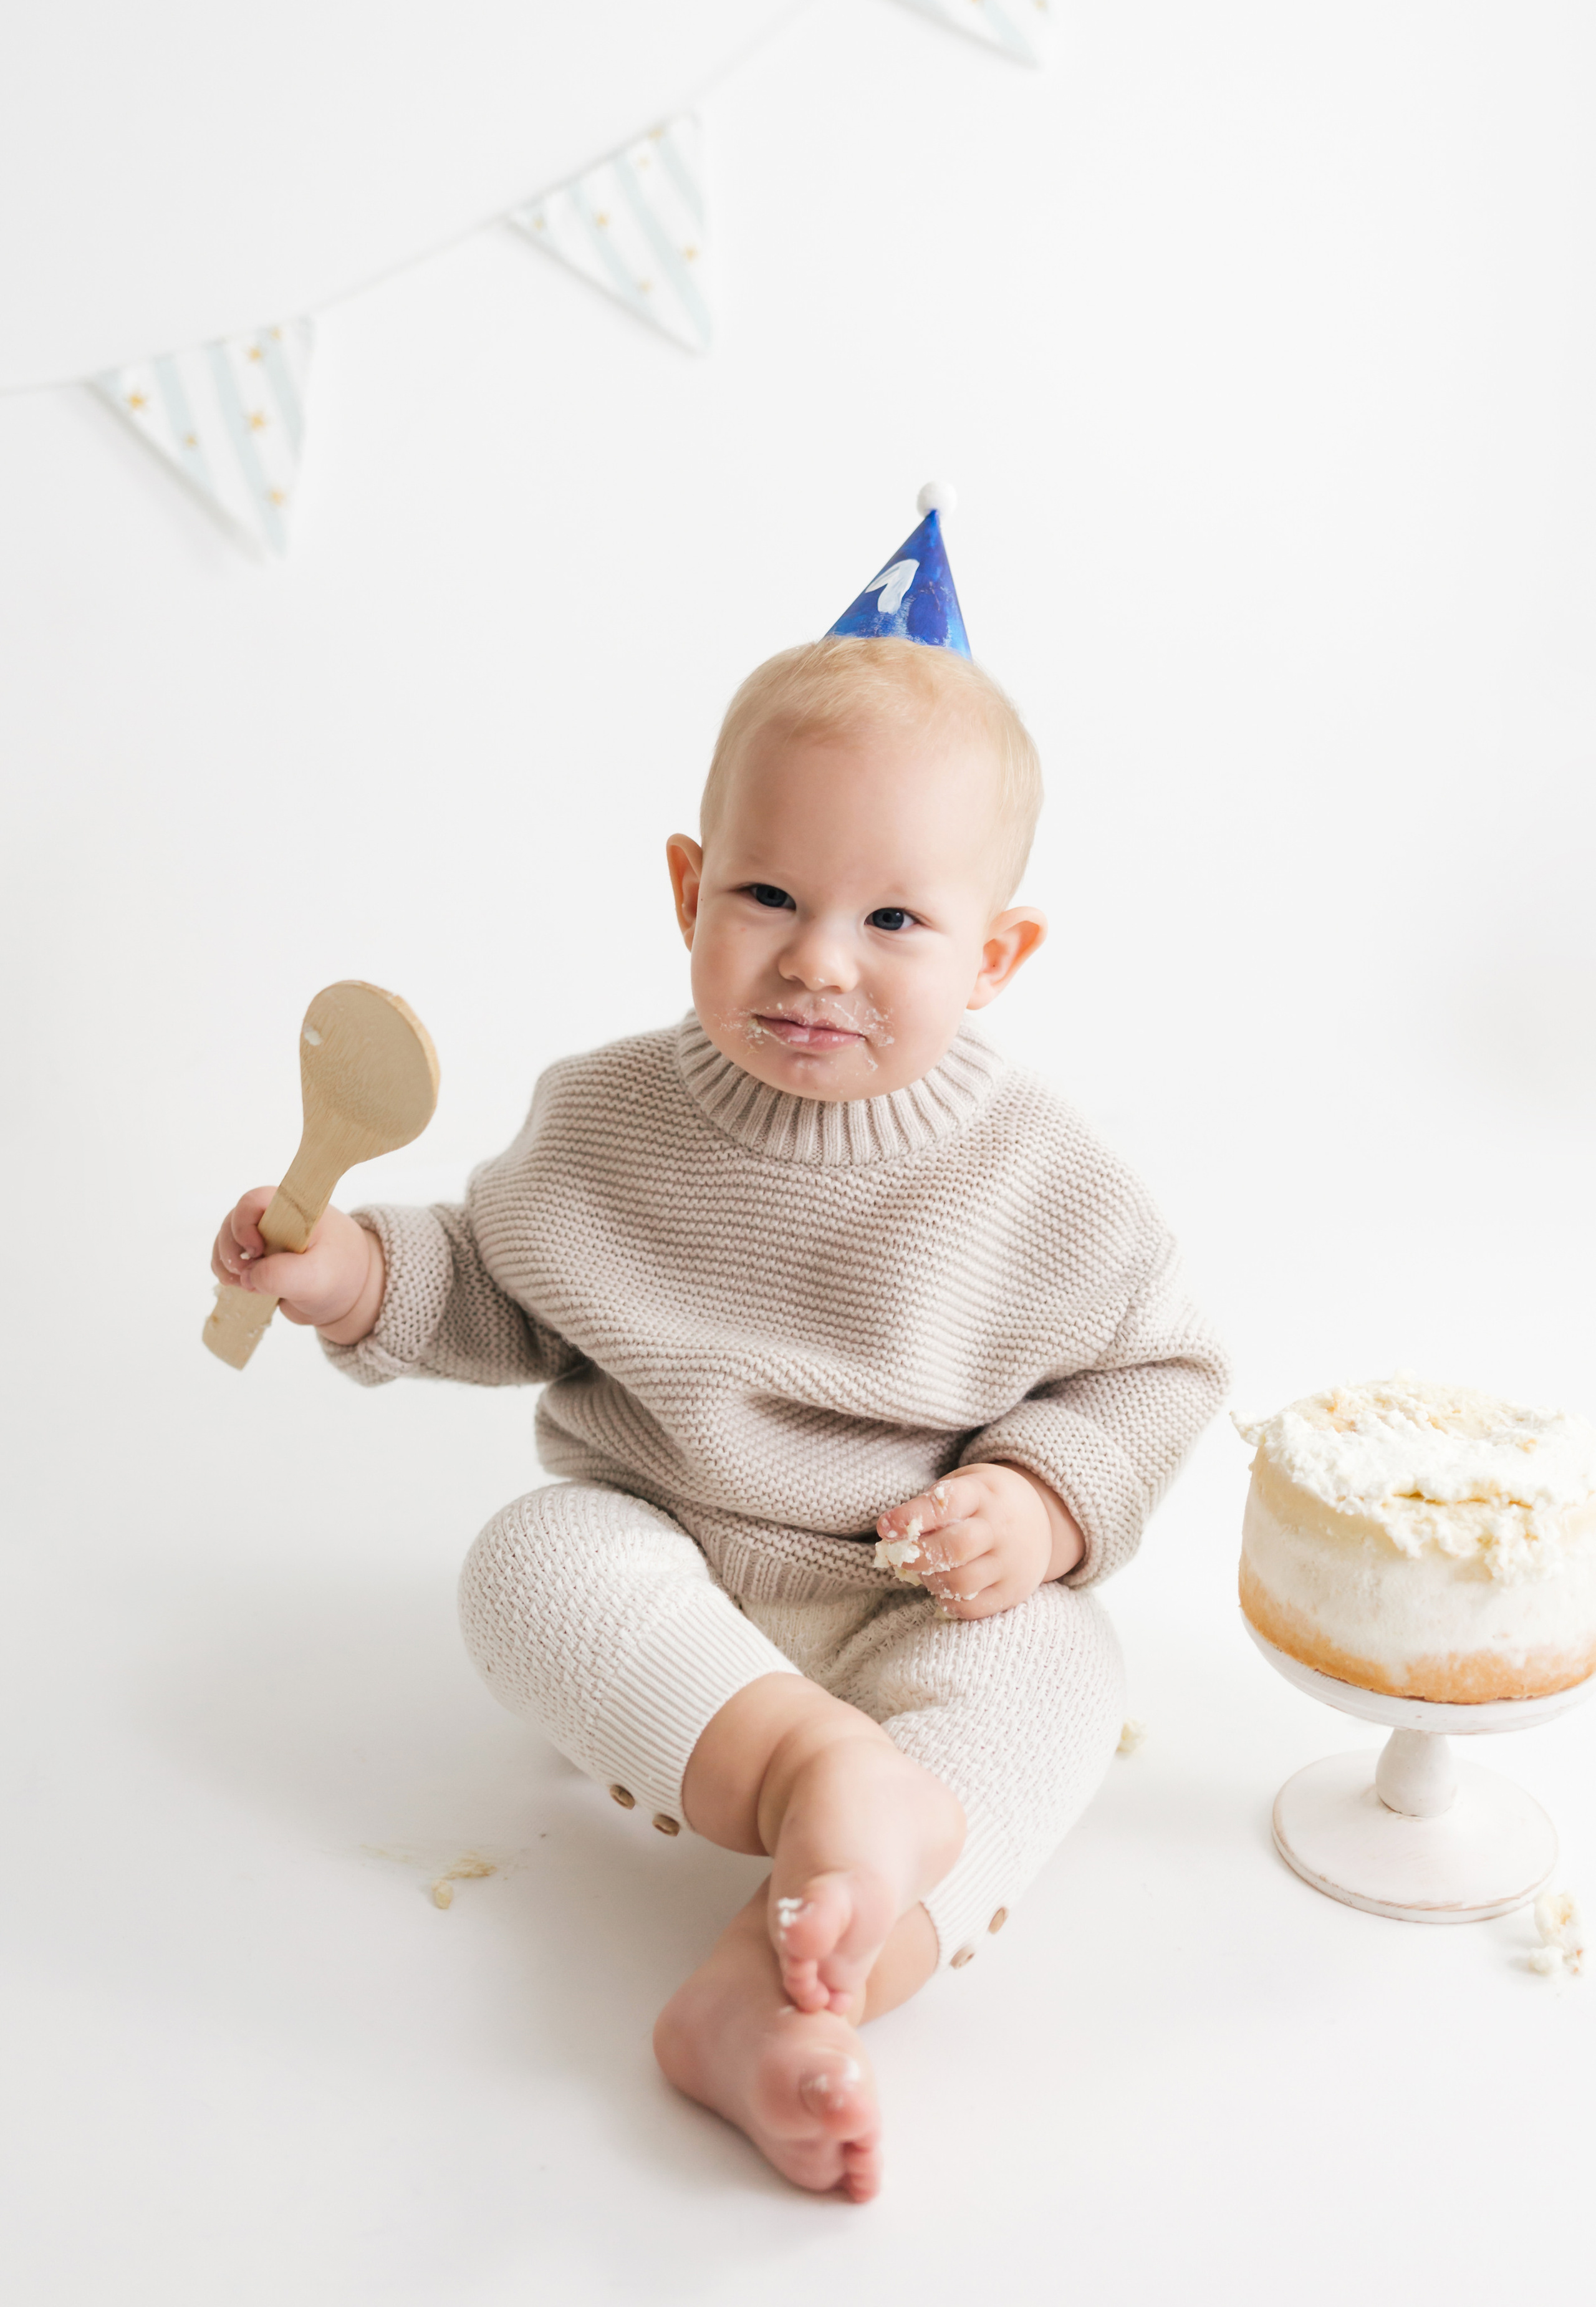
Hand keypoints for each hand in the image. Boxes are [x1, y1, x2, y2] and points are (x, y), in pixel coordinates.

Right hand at [210, 1189, 385, 1342]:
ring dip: (225, 1261)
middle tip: (241, 1272)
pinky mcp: (259, 1259)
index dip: (243, 1223)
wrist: (350, 1295)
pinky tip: (239, 1285)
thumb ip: (283, 1275)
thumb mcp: (317, 1277)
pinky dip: (228, 1272)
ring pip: (227, 1240)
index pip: (254, 1200)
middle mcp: (276, 1218)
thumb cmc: (342, 1274)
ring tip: (237, 1282)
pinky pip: (231, 1260)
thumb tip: (248, 1275)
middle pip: (233, 1220)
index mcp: (294, 1208)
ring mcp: (265, 1238)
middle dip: (229, 1247)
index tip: (255, 1251)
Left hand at [875, 1462, 1084, 1619]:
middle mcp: (1001, 1528)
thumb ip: (930, 1507)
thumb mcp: (964, 1486)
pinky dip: (948, 1602)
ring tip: (924, 1571)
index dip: (911, 1517)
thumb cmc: (985, 1502)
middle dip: (917, 1555)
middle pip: (955, 1548)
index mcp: (984, 1494)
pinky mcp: (1013, 1591)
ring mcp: (1011, 1562)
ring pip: (961, 1583)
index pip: (945, 1504)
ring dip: (930, 1580)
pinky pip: (973, 1608)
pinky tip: (942, 1588)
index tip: (885, 1527)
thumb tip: (891, 1537)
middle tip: (898, 1556)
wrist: (1042, 1519)